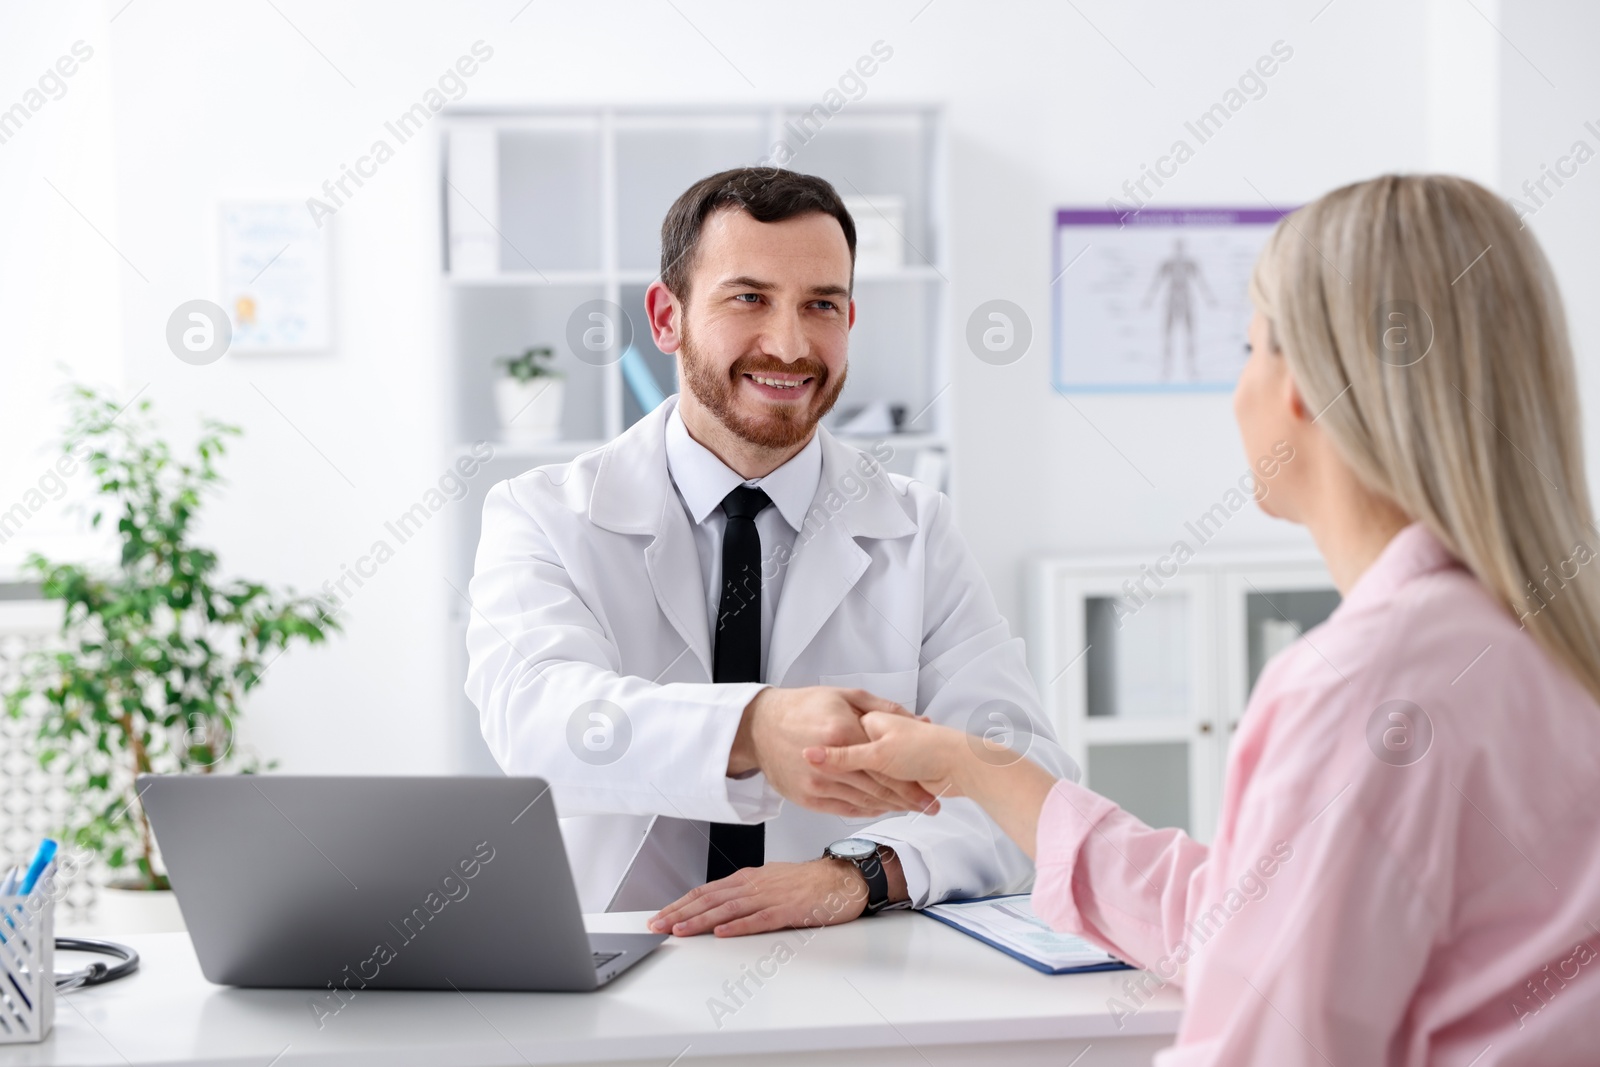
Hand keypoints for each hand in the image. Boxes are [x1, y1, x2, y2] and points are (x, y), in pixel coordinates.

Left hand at [648, 858, 885, 936]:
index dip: (680, 904)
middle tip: (657, 926)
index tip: (660, 916)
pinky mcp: (788, 910)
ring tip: (680, 930)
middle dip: (680, 913)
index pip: (705, 891)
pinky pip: (759, 918)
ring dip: (701, 920)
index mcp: (747, 879)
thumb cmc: (808, 883)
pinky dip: (738, 926)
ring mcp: (770, 896)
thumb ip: (744, 896)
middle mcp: (754, 884)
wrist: (842, 878)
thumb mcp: (769, 884)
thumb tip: (717, 910)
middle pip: (709, 899)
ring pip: (728, 908)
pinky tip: (722, 933)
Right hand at [730, 687, 939, 817]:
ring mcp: (817, 784)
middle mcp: (830, 763)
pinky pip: (844, 809)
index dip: (911, 783)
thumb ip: (883, 708)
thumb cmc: (803, 707)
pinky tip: (880, 808)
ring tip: (910, 809)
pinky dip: (866, 810)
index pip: (885, 766)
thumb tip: (917, 719)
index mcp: (841, 733)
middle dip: (907, 800)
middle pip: (877, 788)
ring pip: (863, 802)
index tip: (930, 792)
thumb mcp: (845, 696)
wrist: (760, 727)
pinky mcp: (807, 797)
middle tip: (928, 806)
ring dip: (889, 807)